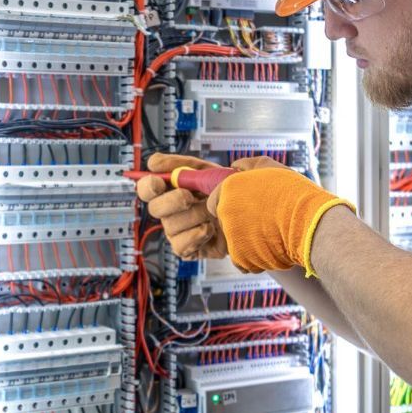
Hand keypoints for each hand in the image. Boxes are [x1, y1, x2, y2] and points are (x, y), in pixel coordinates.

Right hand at [135, 153, 286, 259]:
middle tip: (190, 197)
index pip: (150, 186)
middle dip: (171, 200)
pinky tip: (212, 231)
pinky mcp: (190, 249)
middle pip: (154, 207)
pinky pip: (180, 246)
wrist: (263, 219)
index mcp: (178, 187)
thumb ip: (193, 164)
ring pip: (169, 226)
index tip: (159, 180)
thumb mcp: (224, 172)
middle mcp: (175, 209)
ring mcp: (181, 230)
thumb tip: (160, 163)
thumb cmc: (243, 194)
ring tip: (213, 213)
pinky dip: (196, 237)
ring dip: (193, 217)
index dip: (148, 183)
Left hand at [208, 168, 355, 276]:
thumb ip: (247, 165)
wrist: (311, 222)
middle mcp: (225, 213)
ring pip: (235, 241)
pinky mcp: (241, 258)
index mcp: (227, 190)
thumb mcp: (270, 167)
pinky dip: (254, 256)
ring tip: (272, 233)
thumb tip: (235, 166)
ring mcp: (232, 237)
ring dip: (249, 239)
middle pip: (226, 221)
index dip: (230, 204)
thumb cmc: (294, 193)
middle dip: (241, 221)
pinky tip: (270, 248)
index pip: (215, 200)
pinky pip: (242, 259)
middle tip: (263, 219)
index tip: (245, 206)